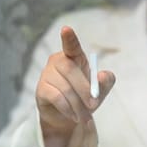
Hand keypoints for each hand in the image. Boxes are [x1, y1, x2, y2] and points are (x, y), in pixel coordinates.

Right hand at [35, 26, 114, 146]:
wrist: (68, 117)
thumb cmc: (84, 98)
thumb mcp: (99, 91)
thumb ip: (105, 83)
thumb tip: (103, 76)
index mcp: (73, 56)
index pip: (71, 45)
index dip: (69, 38)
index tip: (66, 29)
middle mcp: (57, 61)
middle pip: (69, 70)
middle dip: (84, 89)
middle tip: (93, 105)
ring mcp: (46, 74)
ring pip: (64, 87)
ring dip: (77, 105)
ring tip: (84, 116)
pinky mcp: (41, 89)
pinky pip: (56, 97)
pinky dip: (67, 108)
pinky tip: (73, 116)